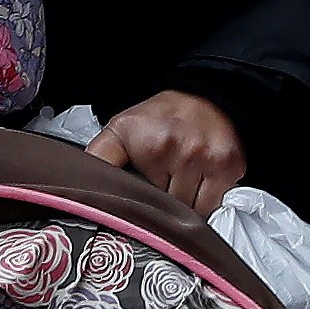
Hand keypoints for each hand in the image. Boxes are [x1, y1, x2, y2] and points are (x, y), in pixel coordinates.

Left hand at [87, 90, 247, 216]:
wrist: (206, 97)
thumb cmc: (160, 119)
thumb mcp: (120, 130)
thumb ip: (99, 157)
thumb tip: (79, 187)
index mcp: (150, 145)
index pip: (138, 198)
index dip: (136, 206)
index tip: (134, 206)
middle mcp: (182, 153)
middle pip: (167, 208)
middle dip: (161, 204)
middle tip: (159, 187)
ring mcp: (208, 162)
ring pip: (191, 211)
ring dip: (184, 205)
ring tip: (178, 185)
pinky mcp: (230, 168)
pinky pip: (214, 205)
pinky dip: (205, 201)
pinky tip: (198, 184)